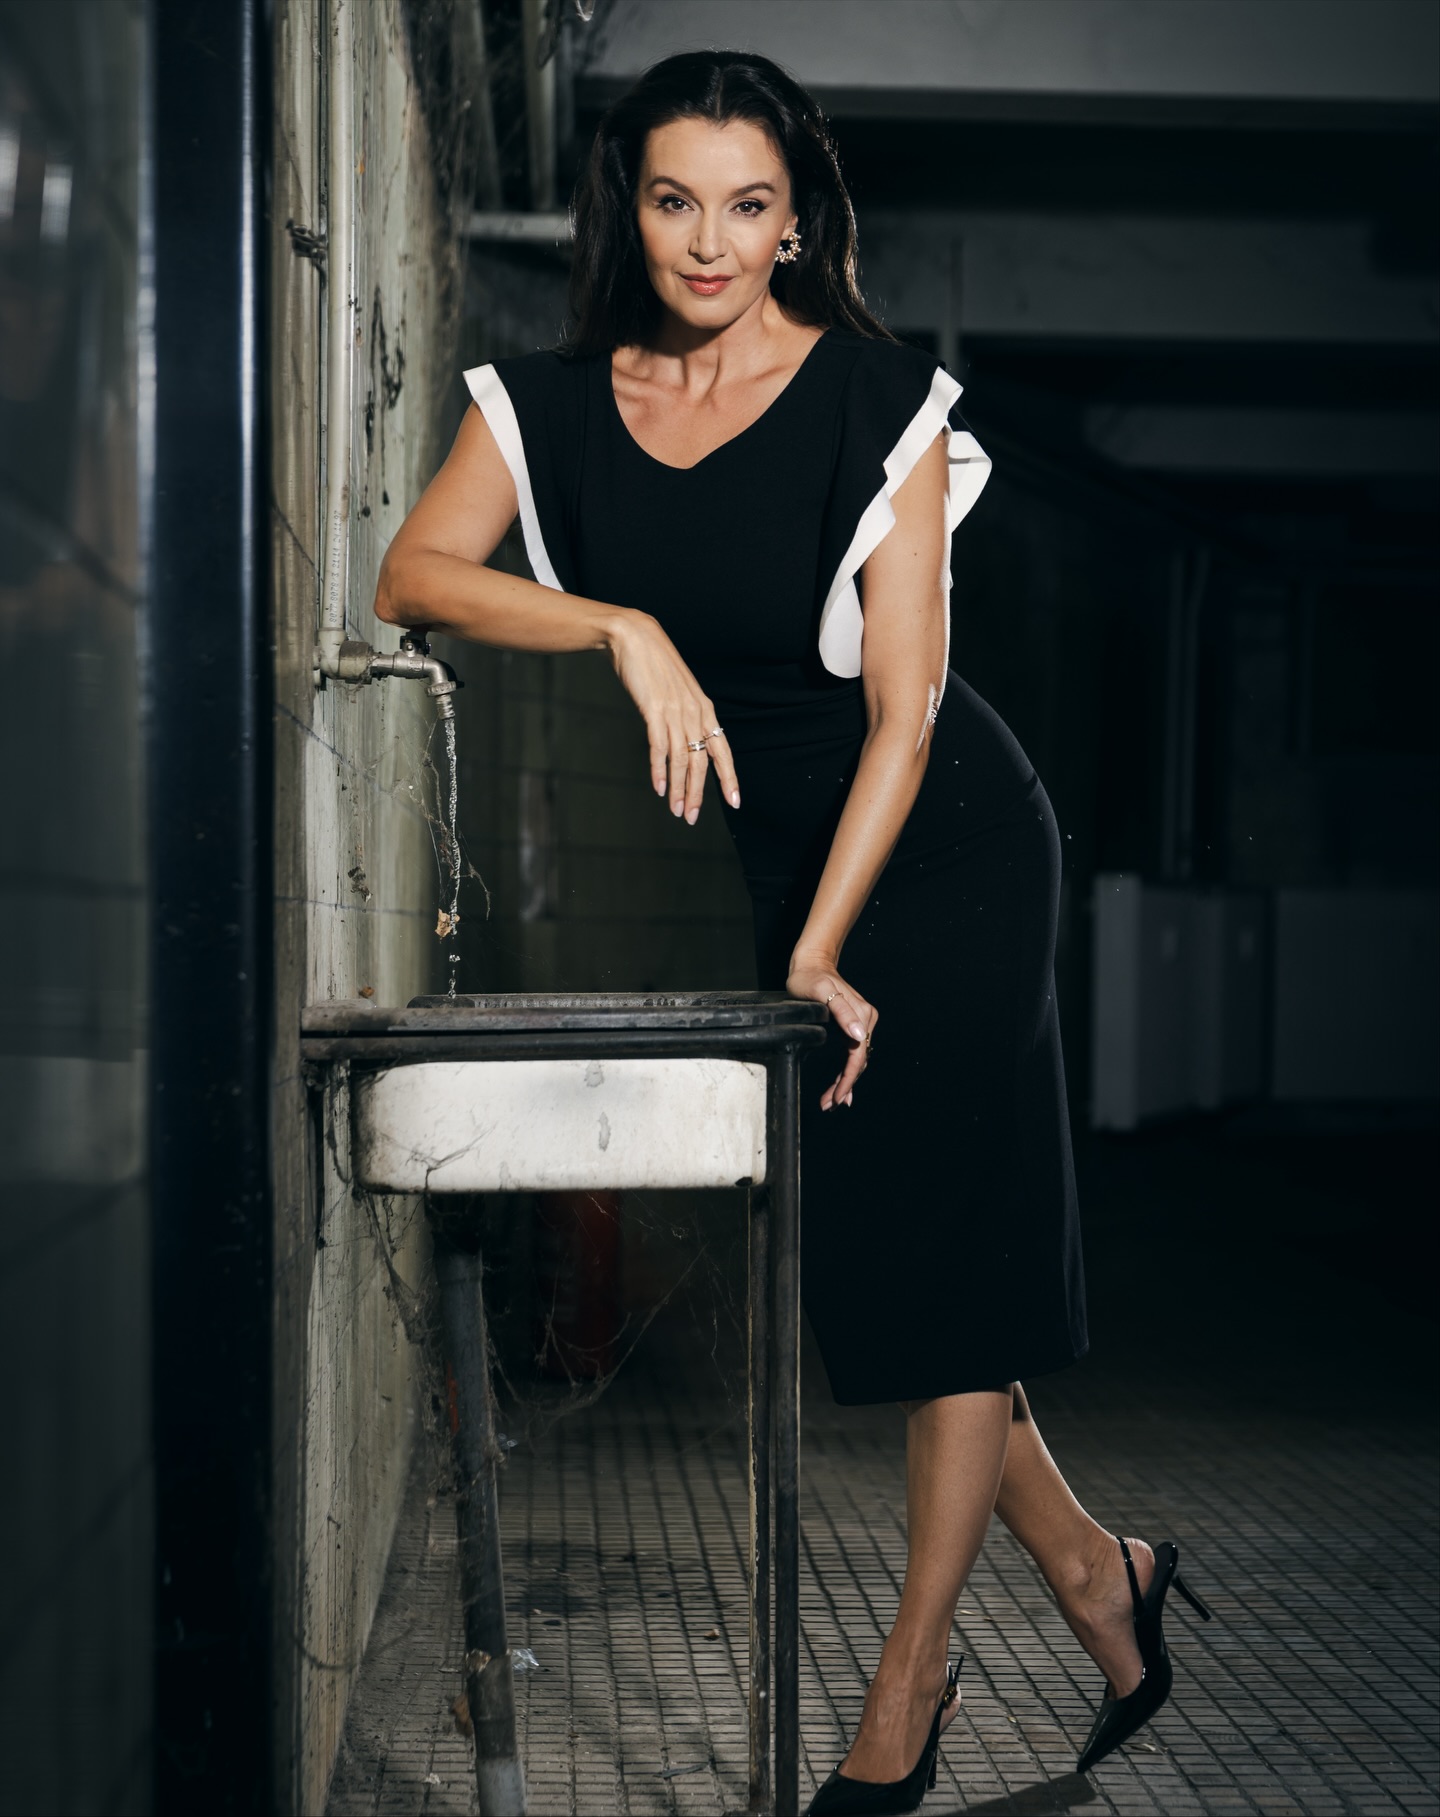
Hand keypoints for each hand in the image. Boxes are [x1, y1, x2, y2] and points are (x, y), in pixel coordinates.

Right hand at [607, 610, 740, 822]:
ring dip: (678, 789)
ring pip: (682, 759)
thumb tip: (685, 743)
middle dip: (698, 793)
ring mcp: (675, 711)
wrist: (635, 637)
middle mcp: (695, 713)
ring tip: (675, 810)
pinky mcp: (654, 709)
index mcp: (705, 710)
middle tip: (690, 818)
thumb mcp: (679, 693)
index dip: (729, 778)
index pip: (722, 751)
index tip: (734, 802)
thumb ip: (685, 717)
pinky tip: (658, 787)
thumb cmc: (656, 667)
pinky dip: (659, 770)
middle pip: (702, 762)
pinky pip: (659, 747)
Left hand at [786, 956, 876, 1109]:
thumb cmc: (810, 977)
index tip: (838, 1098)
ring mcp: (860, 1022)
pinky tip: (840, 1086)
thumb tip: (859, 1035)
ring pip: (856, 1060)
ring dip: (845, 1082)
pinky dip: (846, 1072)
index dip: (848, 1079)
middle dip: (845, 1086)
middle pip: (858, 1061)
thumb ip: (842, 1012)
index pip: (857, 1055)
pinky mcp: (853, 1024)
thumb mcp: (822, 992)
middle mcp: (865, 1019)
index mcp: (861, 1015)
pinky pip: (853, 1053)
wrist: (811, 963)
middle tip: (829, 1104)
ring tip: (831, 1101)